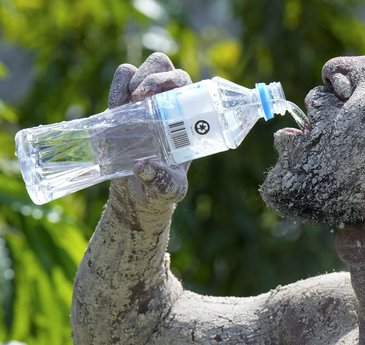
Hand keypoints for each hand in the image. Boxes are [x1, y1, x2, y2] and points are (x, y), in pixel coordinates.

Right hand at [107, 52, 191, 214]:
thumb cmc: (162, 189)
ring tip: (128, 105)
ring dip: (133, 79)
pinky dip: (117, 85)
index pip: (185, 83)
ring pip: (140, 69)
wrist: (138, 195)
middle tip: (140, 98)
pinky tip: (115, 106)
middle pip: (163, 67)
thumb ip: (161, 182)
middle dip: (152, 75)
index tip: (156, 97)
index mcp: (186, 118)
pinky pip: (120, 79)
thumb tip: (142, 167)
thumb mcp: (168, 189)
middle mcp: (166, 103)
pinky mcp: (121, 106)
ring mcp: (142, 102)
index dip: (172, 81)